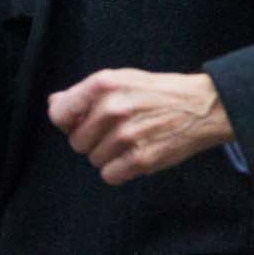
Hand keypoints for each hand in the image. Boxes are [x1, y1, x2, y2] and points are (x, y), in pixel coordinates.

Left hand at [48, 68, 234, 185]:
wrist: (201, 107)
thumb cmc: (155, 92)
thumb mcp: (117, 79)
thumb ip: (83, 93)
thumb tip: (54, 103)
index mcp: (102, 84)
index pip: (59, 114)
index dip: (66, 123)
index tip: (77, 124)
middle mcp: (112, 109)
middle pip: (76, 141)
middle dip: (90, 139)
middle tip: (111, 132)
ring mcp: (127, 135)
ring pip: (93, 159)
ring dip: (107, 155)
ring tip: (127, 142)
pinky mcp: (142, 159)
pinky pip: (110, 175)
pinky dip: (118, 171)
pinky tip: (131, 157)